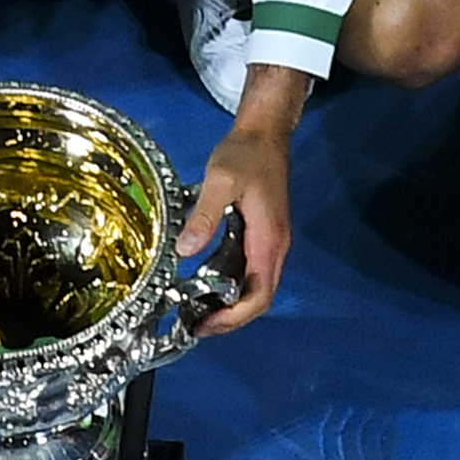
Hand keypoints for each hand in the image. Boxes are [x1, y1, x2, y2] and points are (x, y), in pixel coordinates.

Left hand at [176, 69, 310, 337]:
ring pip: (256, 287)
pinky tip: (206, 284)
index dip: (234, 317)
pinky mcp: (263, 235)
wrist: (265, 132)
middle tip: (195, 326)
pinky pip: (251, 271)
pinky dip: (231, 286)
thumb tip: (185, 251)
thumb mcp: (220, 181)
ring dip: (230, 305)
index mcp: (268, 240)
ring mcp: (271, 242)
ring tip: (196, 312)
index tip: (205, 325)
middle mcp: (275, 247)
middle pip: (260, 299)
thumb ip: (204, 217)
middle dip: (230, 319)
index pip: (259, 295)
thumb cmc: (245, 154)